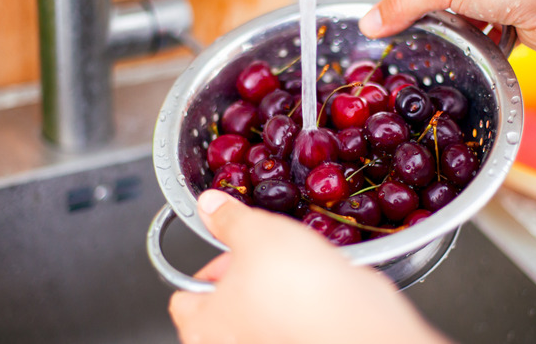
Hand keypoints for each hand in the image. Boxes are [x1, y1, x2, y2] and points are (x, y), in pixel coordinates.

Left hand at [169, 189, 450, 343]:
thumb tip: (210, 205)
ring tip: (293, 261)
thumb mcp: (254, 233)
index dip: (206, 266)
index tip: (227, 248)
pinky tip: (314, 280)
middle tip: (264, 250)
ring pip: (261, 309)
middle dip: (243, 273)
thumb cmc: (293, 286)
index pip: (183, 297)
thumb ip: (227, 218)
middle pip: (224, 302)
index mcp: (202, 327)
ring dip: (274, 286)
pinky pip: (291, 317)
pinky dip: (299, 300)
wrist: (352, 321)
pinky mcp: (297, 342)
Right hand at [359, 0, 535, 122]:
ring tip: (440, 41)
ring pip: (455, 10)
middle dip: (421, 11)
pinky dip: (472, 39)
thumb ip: (404, 4)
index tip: (374, 16)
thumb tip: (371, 21)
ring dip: (449, 27)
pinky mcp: (510, 12)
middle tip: (398, 33)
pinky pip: (478, 28)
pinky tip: (471, 45)